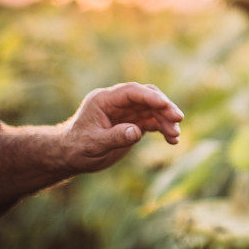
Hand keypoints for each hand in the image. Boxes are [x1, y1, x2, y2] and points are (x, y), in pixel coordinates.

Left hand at [60, 82, 183, 173]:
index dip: (150, 97)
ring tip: (175, 136)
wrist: (70, 156)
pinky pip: (152, 122)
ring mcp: (127, 112)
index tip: (166, 105)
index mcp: (104, 99)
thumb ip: (114, 137)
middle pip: (146, 97)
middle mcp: (118, 102)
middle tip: (177, 119)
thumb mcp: (93, 144)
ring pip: (153, 109)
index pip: (132, 92)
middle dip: (164, 106)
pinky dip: (163, 129)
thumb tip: (136, 131)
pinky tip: (172, 140)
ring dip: (166, 120)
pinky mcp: (133, 122)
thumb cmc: (77, 148)